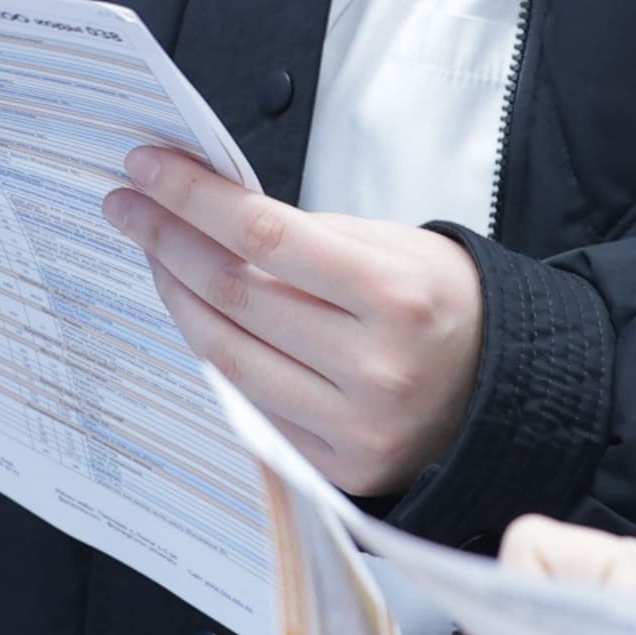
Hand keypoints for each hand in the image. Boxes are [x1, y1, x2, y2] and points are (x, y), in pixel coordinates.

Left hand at [108, 145, 485, 499]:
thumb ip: (309, 237)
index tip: (147, 168)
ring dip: (177, 297)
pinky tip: (195, 314)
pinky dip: (215, 352)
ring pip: (228, 354)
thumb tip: (213, 214)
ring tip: (152, 255)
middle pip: (235, 295)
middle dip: (167, 241)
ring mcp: (352, 426)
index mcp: (394, 296)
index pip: (264, 235)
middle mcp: (373, 368)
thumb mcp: (397, 248)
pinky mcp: (337, 466)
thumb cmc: (447, 306)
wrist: (508, 392)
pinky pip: (251, 401)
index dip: (193, 198)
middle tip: (127, 206)